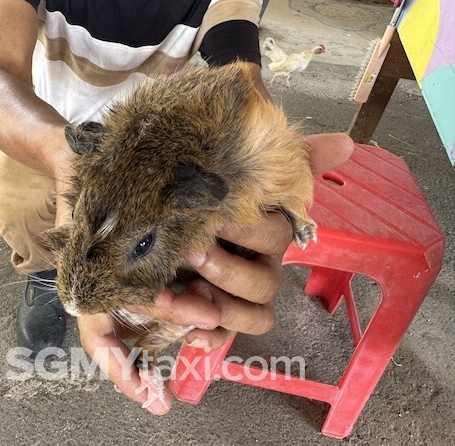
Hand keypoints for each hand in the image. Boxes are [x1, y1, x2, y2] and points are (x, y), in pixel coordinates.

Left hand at [77, 132, 353, 413]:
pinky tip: (190, 333)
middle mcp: (253, 266)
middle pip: (263, 286)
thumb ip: (290, 158)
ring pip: (247, 319)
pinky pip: (217, 339)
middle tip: (194, 250)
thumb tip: (347, 143)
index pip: (279, 237)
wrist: (136, 197)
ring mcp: (229, 294)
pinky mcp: (203, 313)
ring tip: (183, 288)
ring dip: (219, 308)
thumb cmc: (190, 183)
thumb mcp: (233, 163)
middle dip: (229, 270)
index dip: (253, 231)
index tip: (221, 215)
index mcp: (264, 232)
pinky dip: (206, 339)